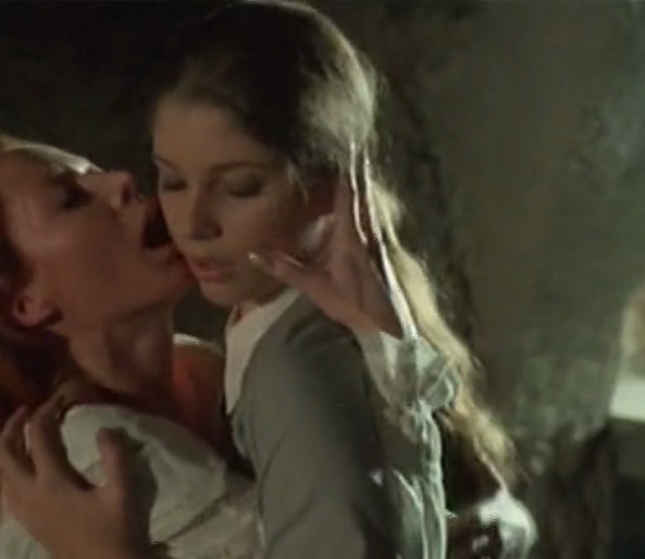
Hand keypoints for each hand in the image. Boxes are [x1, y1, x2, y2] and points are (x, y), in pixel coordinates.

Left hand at [0, 390, 160, 558]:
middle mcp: (30, 497)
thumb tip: (104, 429)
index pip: (37, 436)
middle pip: (4, 453)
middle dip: (11, 427)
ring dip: (8, 451)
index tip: (59, 398)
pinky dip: (10, 475)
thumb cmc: (121, 532)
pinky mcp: (29, 528)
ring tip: (24, 438)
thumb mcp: (124, 491)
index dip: (46, 411)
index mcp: (52, 483)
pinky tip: (26, 474)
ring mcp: (26, 514)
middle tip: (27, 411)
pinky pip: (7, 494)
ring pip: (2, 475)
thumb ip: (115, 456)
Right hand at [249, 154, 404, 336]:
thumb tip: (252, 252)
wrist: (392, 326)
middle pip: (356, 188)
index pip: (344, 188)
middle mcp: (367, 224)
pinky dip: (358, 204)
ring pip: (364, 200)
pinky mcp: (382, 243)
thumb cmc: (355, 305)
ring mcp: (377, 232)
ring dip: (352, 185)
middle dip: (343, 171)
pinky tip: (348, 201)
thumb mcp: (317, 288)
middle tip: (325, 152)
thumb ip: (284, 268)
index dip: (337, 166)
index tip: (326, 146)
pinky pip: (369, 214)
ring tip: (334, 169)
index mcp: (351, 230)